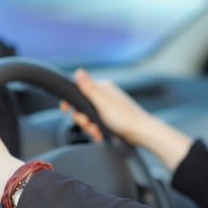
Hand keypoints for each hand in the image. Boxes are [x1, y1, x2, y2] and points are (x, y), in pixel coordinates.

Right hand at [63, 69, 192, 170]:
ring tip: (96, 133)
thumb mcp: (103, 103)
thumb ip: (89, 89)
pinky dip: (95, 131)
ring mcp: (107, 108)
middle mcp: (104, 96)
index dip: (71, 102)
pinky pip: (96, 123)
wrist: (141, 133)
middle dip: (82, 119)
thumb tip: (79, 71)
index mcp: (103, 88)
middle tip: (89, 126)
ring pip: (88, 117)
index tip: (66, 111)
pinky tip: (100, 135)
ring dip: (89, 127)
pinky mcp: (110, 118)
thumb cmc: (125, 118)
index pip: (79, 90)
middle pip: (81, 107)